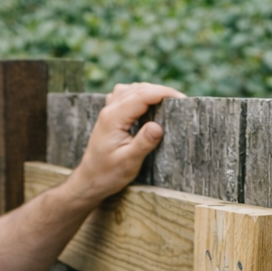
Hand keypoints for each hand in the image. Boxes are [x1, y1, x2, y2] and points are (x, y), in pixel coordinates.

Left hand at [68, 82, 185, 210]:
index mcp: (114, 118)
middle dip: (160, 91)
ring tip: (165, 102)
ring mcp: (108, 111)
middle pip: (138, 89)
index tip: (182, 99)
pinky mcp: (109, 116)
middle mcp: (109, 110)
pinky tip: (147, 105)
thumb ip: (143, 143)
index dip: (163, 93)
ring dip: (149, 91)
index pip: (142, 96)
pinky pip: (124, 96)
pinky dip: (138, 95)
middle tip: (179, 102)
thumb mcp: (129, 162)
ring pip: (131, 89)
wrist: (89, 181)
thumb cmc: (108, 174)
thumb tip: (158, 126)